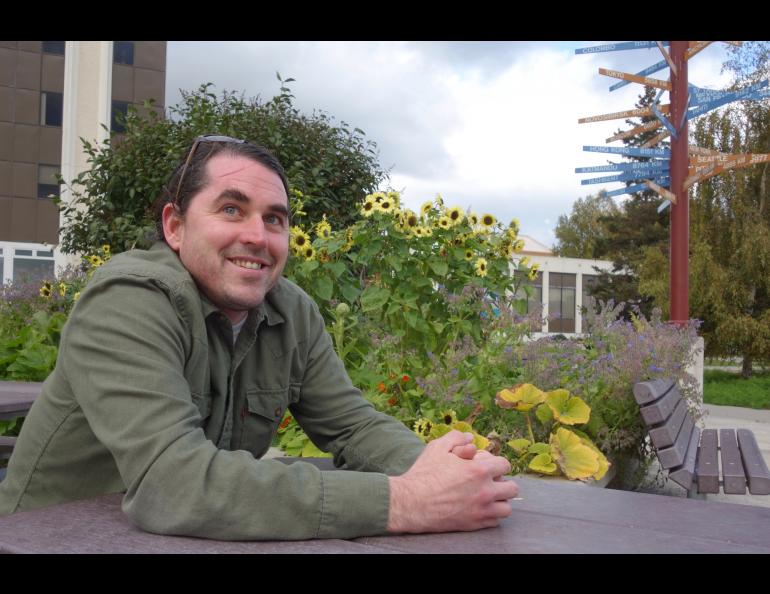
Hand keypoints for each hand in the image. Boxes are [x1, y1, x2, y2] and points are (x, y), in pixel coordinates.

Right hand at [387, 431, 518, 533]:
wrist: (411, 502)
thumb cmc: (424, 473)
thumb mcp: (437, 447)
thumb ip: (457, 438)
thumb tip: (471, 437)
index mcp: (479, 470)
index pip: (505, 465)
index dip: (495, 463)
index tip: (486, 466)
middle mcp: (485, 491)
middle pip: (512, 487)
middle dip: (502, 482)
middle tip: (489, 482)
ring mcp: (482, 510)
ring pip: (507, 508)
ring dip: (500, 501)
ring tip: (487, 497)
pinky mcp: (475, 524)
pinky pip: (495, 521)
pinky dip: (491, 515)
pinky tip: (478, 508)